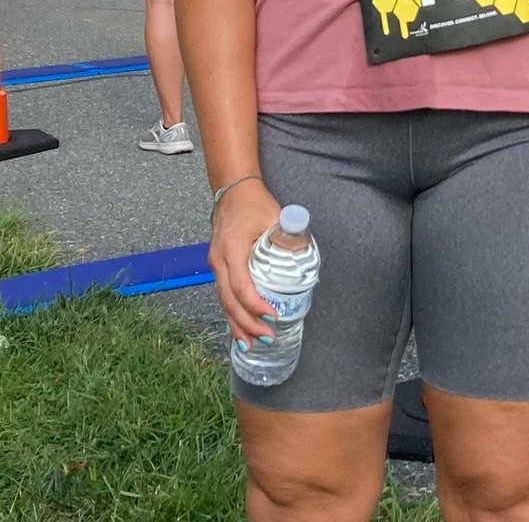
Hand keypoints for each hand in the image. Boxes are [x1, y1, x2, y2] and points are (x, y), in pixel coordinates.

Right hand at [209, 178, 281, 348]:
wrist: (233, 191)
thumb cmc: (254, 203)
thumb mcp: (274, 217)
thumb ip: (289, 237)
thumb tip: (306, 259)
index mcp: (233, 248)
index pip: (241, 285)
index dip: (255, 304)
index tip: (272, 315)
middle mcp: (219, 260)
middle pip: (229, 300)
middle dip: (247, 323)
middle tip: (267, 338)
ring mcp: (215, 264)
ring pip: (223, 301)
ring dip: (236, 324)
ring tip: (250, 345)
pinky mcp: (217, 266)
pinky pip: (222, 295)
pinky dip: (231, 313)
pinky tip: (239, 329)